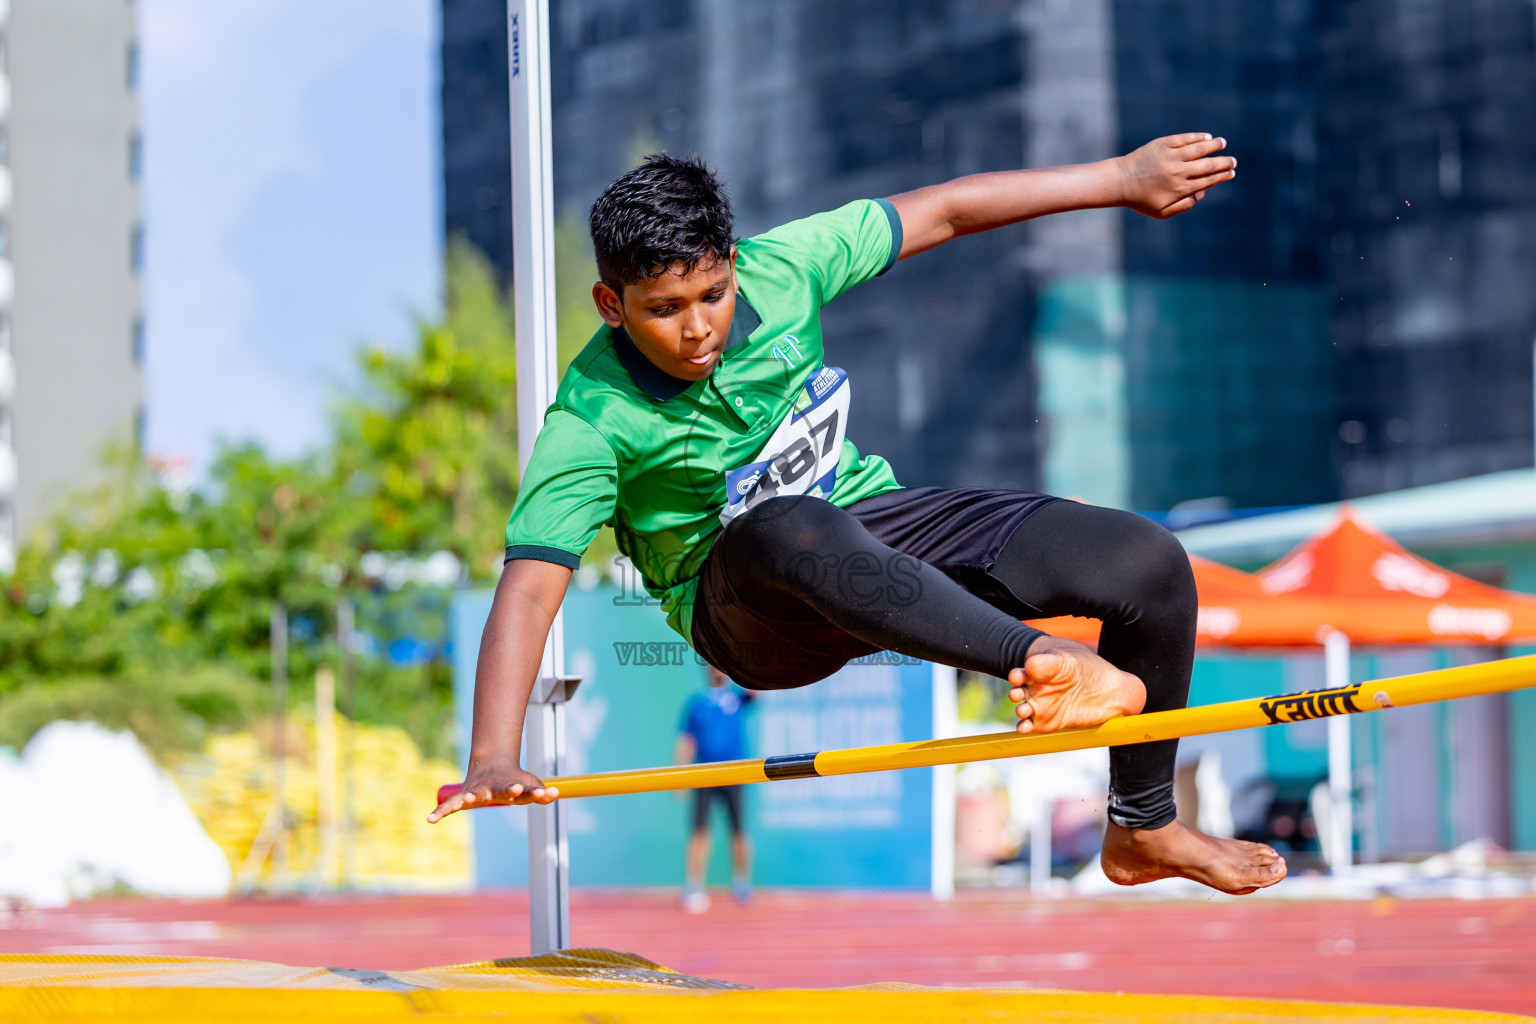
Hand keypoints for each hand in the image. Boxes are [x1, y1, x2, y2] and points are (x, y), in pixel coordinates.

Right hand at [427, 760, 558, 821]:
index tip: (541, 792)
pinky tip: (430, 820)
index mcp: (513, 784)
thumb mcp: (531, 785)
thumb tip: (556, 794)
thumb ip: (542, 793)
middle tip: (514, 790)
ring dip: (471, 798)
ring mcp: (478, 791)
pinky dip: (441, 811)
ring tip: (465, 802)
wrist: (491, 763)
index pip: (526, 788)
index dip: (534, 790)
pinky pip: (450, 805)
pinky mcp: (463, 797)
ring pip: (474, 795)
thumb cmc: (514, 779)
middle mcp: (495, 787)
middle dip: (509, 789)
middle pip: (502, 788)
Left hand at [1115, 134, 1235, 218]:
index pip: (1208, 180)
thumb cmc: (1141, 200)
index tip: (1231, 173)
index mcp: (1180, 189)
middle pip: (1208, 165)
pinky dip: (1197, 137)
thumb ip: (1184, 206)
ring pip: (1199, 148)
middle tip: (1233, 161)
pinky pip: (1184, 139)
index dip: (1222, 176)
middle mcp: (1178, 171)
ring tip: (1222, 143)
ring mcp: (1170, 156)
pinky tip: (1206, 137)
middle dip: (1224, 163)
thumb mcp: (1162, 212)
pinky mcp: (1162, 144)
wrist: (1120, 182)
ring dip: (1214, 145)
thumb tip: (1202, 193)